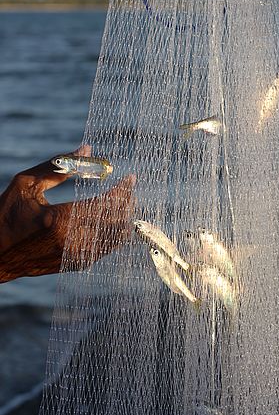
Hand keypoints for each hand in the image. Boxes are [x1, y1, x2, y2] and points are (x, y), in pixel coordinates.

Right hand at [0, 146, 134, 282]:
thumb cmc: (5, 216)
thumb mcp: (26, 185)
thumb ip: (58, 166)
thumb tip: (87, 149)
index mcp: (59, 220)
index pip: (103, 204)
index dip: (121, 191)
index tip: (130, 179)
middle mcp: (71, 241)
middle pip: (114, 222)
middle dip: (126, 203)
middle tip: (129, 190)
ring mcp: (75, 256)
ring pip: (114, 238)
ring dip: (124, 219)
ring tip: (125, 203)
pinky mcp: (75, 264)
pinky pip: (105, 249)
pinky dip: (114, 234)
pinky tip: (114, 221)